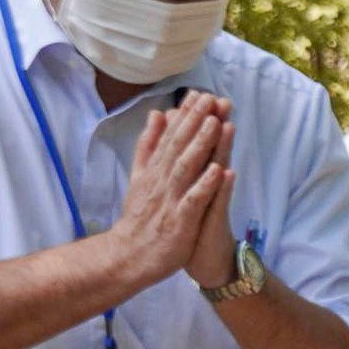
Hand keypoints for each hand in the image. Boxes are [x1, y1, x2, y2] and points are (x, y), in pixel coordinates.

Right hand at [106, 92, 232, 294]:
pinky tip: (220, 170)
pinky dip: (205, 185)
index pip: (171, 137)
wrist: (128, 256)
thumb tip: (157, 114)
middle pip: (179, 146)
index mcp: (154, 169)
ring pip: (186, 168)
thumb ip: (148, 145)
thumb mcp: (140, 176)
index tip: (199, 93)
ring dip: (201, 145)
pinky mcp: (179, 222)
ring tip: (215, 123)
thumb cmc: (140, 217)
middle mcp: (161, 180)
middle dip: (195, 121)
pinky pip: (193, 201)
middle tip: (211, 98)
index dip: (185, 115)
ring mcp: (169, 200)